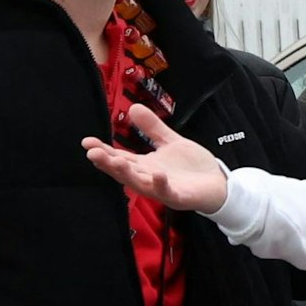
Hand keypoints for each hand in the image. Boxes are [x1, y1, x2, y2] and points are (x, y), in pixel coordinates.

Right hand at [82, 103, 229, 212]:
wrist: (218, 184)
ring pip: (140, 183)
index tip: (87, 142)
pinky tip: (157, 173)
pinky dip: (161, 184)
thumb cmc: (192, 167)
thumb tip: (133, 108)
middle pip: (124, 172)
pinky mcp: (179, 197)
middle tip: (92, 153)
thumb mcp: (170, 142)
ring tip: (116, 161)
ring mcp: (163, 189)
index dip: (103, 151)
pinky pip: (168, 192)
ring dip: (127, 173)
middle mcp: (149, 178)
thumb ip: (152, 128)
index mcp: (145, 165)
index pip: (119, 157)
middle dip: (108, 163)